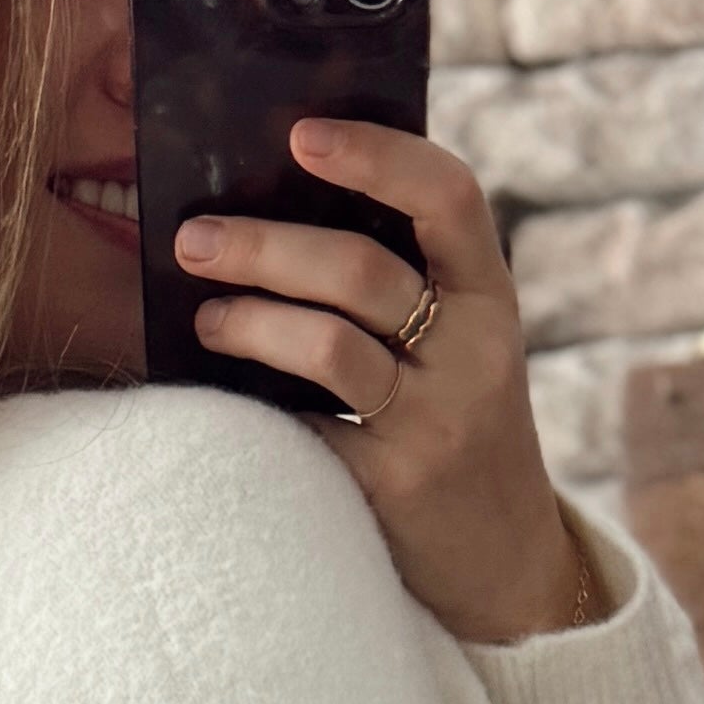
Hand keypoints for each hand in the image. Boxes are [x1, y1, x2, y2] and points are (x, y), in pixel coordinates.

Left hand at [175, 120, 597, 650]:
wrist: (508, 567)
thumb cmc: (459, 433)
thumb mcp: (463, 348)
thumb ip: (408, 283)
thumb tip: (278, 207)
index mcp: (492, 299)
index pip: (448, 197)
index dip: (377, 155)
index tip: (301, 136)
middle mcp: (474, 354)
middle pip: (360, 270)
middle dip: (265, 248)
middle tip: (195, 240)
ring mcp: (436, 425)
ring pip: (328, 346)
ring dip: (249, 322)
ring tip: (205, 320)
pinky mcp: (393, 489)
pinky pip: (305, 430)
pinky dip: (255, 407)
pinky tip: (223, 398)